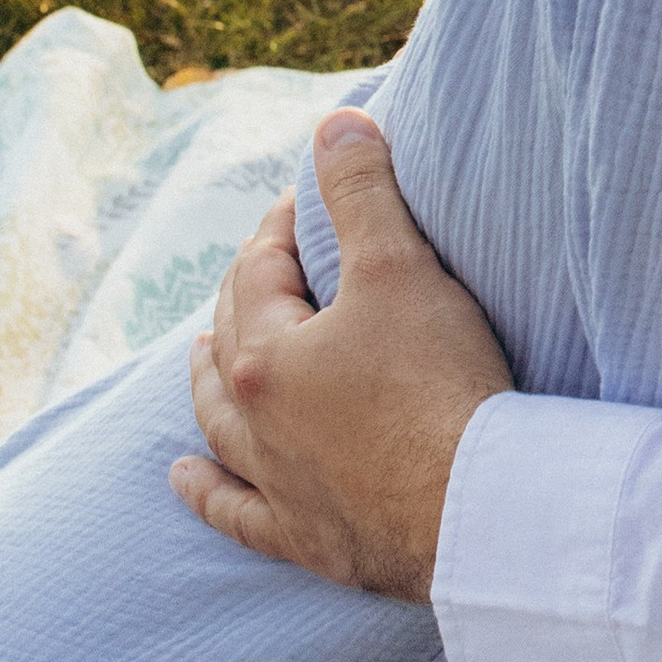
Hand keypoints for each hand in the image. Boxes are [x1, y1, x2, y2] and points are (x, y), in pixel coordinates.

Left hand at [170, 110, 511, 603]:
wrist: (476, 510)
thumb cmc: (439, 386)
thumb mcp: (401, 269)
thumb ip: (362, 193)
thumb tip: (334, 125)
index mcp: (264, 357)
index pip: (258, 270)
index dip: (280, 226)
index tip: (306, 201)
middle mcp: (253, 423)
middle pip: (231, 341)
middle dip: (246, 294)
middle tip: (270, 264)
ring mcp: (276, 484)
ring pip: (219, 425)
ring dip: (206, 383)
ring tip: (199, 354)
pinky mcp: (305, 536)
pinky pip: (235, 510)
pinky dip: (206, 492)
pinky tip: (185, 478)